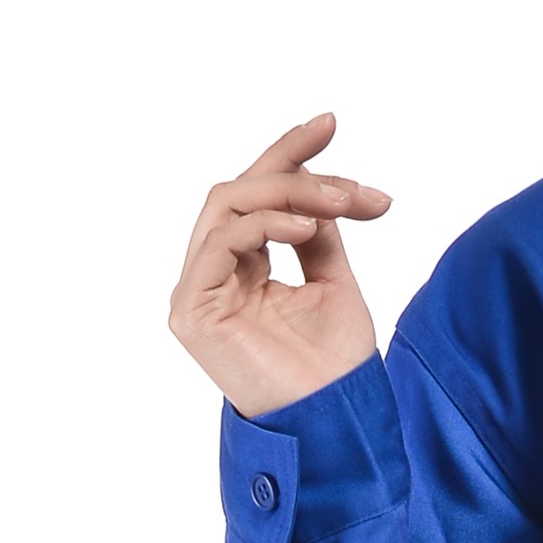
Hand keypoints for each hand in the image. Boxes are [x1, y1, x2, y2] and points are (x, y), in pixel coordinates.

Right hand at [169, 115, 391, 418]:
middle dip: (296, 170)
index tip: (330, 122)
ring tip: (341, 204)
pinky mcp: (190, 309)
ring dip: (289, 194)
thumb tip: (320, 187)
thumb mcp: (332, 282)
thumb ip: (317, 234)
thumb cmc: (333, 366)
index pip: (257, 196)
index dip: (289, 154)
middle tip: (352, 185)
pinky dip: (264, 224)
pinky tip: (306, 228)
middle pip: (241, 191)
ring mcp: (196, 291)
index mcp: (242, 269)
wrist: (332, 420)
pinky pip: (220, 241)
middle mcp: (212, 274)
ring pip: (229, 205)